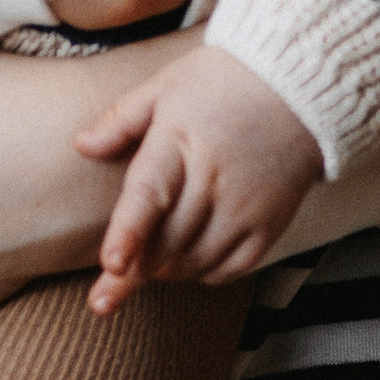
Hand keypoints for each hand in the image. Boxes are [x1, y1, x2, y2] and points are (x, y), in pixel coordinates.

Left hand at [75, 45, 320, 308]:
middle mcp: (214, 179)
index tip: (111, 265)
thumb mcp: (167, 86)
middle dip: (132, 274)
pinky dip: (204, 273)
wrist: (298, 86)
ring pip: (196, 262)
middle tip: (104, 297)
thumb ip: (122, 120)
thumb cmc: (224, 82)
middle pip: (167, 242)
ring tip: (149, 263)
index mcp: (179, 142)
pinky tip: (191, 260)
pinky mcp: (270, 224)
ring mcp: (246, 206)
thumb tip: (82, 145)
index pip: (150, 194)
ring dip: (165, 271)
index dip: (129, 233)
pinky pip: (232, 269)